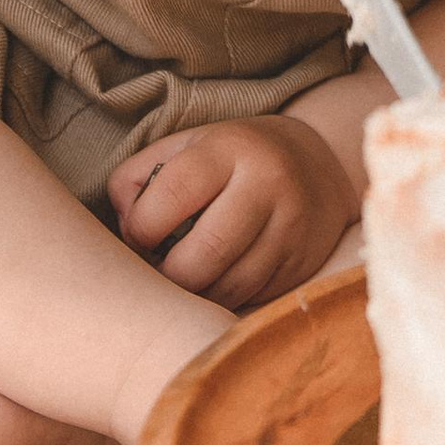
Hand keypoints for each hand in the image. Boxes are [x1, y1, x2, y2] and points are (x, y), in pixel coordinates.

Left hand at [107, 114, 360, 310]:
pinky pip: (253, 297)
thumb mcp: (185, 147)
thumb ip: (138, 178)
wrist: (319, 162)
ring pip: (230, 285)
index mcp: (230, 149)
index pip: (173, 194)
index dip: (142, 227)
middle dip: (168, 275)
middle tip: (158, 269)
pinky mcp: (304, 261)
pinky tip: (215, 281)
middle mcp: (267, 184)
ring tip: (184, 278)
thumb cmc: (231, 158)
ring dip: (195, 293)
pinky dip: (224, 298)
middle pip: (204, 253)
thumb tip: (125, 229)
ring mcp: (291, 226)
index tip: (139, 235)